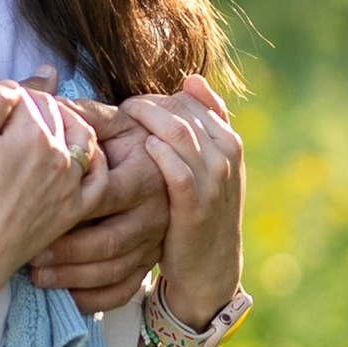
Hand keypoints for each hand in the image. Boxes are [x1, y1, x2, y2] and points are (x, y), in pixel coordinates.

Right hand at [0, 82, 105, 298]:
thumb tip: (8, 87)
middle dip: (26, 102)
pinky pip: (97, 179)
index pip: (22, 95)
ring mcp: (71, 182)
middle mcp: (60, 153)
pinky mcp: (73, 210)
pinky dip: (94, 160)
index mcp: (33, 132)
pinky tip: (80, 156)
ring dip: (64, 120)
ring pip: (80, 136)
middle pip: (52, 111)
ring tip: (41, 121)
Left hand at [28, 102, 171, 305]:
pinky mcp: (151, 266)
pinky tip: (67, 297)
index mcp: (149, 172)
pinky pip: (125, 290)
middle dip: (68, 251)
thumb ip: (71, 110)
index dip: (69, 206)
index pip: (105, 194)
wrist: (185, 170)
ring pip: (116, 269)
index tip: (31, 208)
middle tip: (30, 256)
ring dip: (75, 277)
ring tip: (38, 276)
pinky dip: (96, 298)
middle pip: (110, 240)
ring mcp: (156, 241)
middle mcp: (157, 210)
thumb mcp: (114, 125)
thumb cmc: (136, 143)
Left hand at [124, 76, 244, 324]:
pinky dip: (155, 154)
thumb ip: (202, 125)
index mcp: (229, 140)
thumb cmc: (199, 212)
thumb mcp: (209, 166)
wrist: (211, 267)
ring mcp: (215, 179)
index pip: (189, 100)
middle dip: (146, 107)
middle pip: (181, 110)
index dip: (156, 98)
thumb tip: (192, 79)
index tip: (131, 108)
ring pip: (178, 132)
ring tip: (119, 124)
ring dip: (144, 122)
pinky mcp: (197, 205)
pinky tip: (137, 151)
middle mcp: (227, 154)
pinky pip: (175, 168)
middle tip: (118, 114)